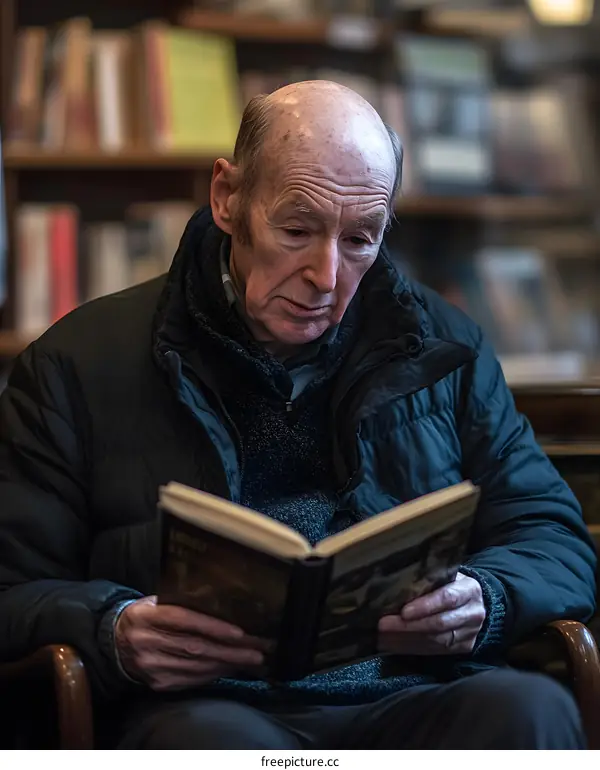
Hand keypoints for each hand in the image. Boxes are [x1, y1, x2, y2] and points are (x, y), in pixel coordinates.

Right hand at [115, 596, 265, 690]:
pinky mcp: (157, 682)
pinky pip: (190, 680)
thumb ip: (183, 600)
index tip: (239, 632)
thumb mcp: (157, 600)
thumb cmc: (145, 615)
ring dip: (226, 664)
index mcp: (148, 615)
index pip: (184, 621)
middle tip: (256, 650)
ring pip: (195, 666)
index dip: (213, 627)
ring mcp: (151, 666)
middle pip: (194, 648)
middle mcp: (147, 642)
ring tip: (249, 659)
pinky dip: (213, 674)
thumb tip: (222, 599)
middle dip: (230, 651)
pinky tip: (228, 668)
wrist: (114, 641)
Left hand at [378, 572, 485, 655]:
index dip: (425, 606)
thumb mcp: (443, 576)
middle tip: (383, 626)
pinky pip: (435, 651)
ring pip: (436, 641)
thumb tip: (392, 588)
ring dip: (406, 640)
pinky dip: (412, 648)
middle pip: (440, 623)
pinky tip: (394, 645)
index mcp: (469, 589)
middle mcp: (473, 613)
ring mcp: (470, 633)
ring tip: (383, 637)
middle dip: (408, 626)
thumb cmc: (450, 584)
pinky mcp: (464, 648)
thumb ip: (426, 581)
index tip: (403, 611)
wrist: (473, 603)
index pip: (447, 598)